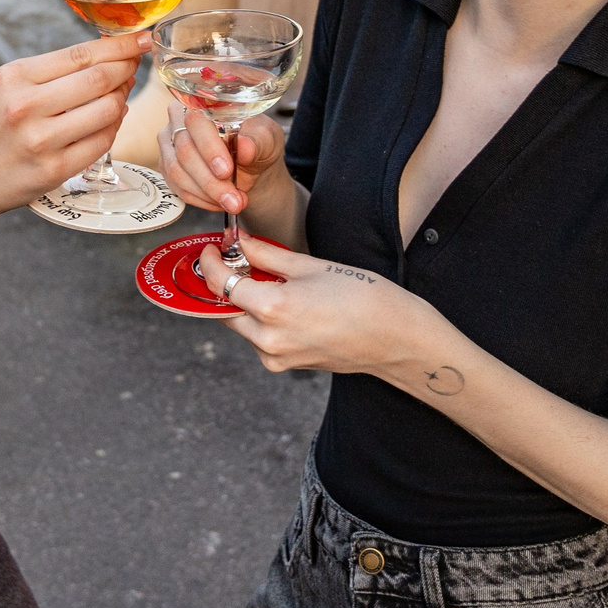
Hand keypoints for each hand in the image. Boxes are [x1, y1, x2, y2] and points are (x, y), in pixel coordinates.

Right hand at [0, 33, 147, 219]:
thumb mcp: (4, 87)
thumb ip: (48, 71)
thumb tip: (105, 56)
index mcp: (14, 78)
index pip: (80, 54)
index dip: (119, 46)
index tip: (140, 40)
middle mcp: (26, 106)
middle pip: (99, 79)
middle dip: (127, 68)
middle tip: (135, 65)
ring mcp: (42, 141)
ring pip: (108, 110)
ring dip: (123, 98)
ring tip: (120, 93)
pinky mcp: (56, 170)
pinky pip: (103, 141)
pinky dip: (113, 127)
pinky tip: (110, 120)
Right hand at [160, 104, 287, 218]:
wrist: (253, 166)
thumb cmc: (258, 143)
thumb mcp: (268, 138)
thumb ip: (258, 140)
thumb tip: (245, 147)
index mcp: (203, 104)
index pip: (196, 123)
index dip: (209, 148)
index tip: (226, 170)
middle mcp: (179, 121)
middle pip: (184, 152)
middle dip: (211, 181)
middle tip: (235, 199)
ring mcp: (170, 145)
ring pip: (177, 173)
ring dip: (207, 194)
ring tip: (233, 203)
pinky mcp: (168, 168)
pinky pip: (178, 188)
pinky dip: (201, 200)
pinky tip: (219, 202)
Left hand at [199, 236, 432, 378]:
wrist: (395, 339)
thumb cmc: (364, 297)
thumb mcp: (312, 266)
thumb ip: (268, 255)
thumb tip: (240, 242)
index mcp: (274, 308)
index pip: (222, 285)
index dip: (211, 264)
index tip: (212, 249)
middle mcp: (268, 339)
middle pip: (225, 308)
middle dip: (223, 283)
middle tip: (232, 260)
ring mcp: (276, 357)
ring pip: (242, 325)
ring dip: (242, 301)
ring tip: (261, 277)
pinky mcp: (285, 365)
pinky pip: (259, 338)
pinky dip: (259, 318)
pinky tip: (279, 300)